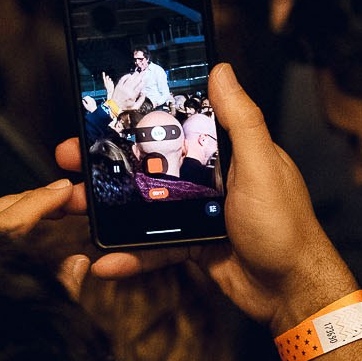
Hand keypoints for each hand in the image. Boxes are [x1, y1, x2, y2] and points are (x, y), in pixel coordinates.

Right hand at [57, 64, 355, 330]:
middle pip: (150, 162)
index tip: (100, 114)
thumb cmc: (286, 226)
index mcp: (226, 149)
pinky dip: (131, 254)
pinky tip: (106, 261)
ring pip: (144, 205)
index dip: (137, 118)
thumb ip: (241, 120)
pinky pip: (154, 246)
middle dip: (108, 162)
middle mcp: (211, 175)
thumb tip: (221, 69)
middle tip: (70, 159)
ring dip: (109, 208)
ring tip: (72, 208)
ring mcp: (199, 211)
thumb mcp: (262, 165)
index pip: (175, 123)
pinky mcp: (193, 244)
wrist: (291, 291)